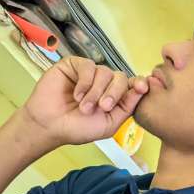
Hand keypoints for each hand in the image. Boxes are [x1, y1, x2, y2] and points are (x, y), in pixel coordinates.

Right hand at [22, 56, 148, 146]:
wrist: (50, 126)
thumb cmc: (78, 128)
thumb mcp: (109, 124)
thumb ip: (127, 108)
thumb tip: (143, 89)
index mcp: (114, 97)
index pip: (132, 85)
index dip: (139, 84)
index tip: (142, 87)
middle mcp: (104, 83)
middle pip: (121, 78)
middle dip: (114, 93)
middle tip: (102, 107)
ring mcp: (89, 73)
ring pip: (105, 72)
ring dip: (95, 92)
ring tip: (83, 107)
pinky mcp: (74, 65)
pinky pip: (88, 66)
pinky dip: (85, 82)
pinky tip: (76, 95)